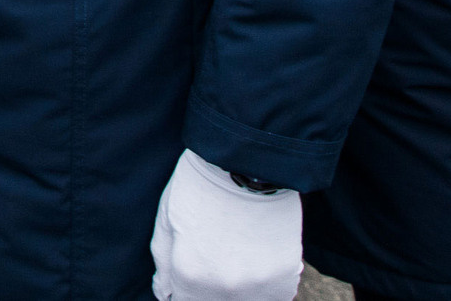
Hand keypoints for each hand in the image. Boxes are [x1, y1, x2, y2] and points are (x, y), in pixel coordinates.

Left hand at [149, 150, 301, 300]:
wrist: (247, 163)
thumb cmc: (200, 186)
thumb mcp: (168, 218)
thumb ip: (164, 262)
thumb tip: (166, 295)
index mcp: (190, 274)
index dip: (186, 291)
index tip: (192, 275)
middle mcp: (224, 288)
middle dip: (210, 290)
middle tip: (216, 257)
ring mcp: (258, 284)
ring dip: (239, 290)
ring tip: (236, 255)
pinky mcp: (286, 275)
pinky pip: (275, 296)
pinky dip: (266, 285)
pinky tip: (257, 256)